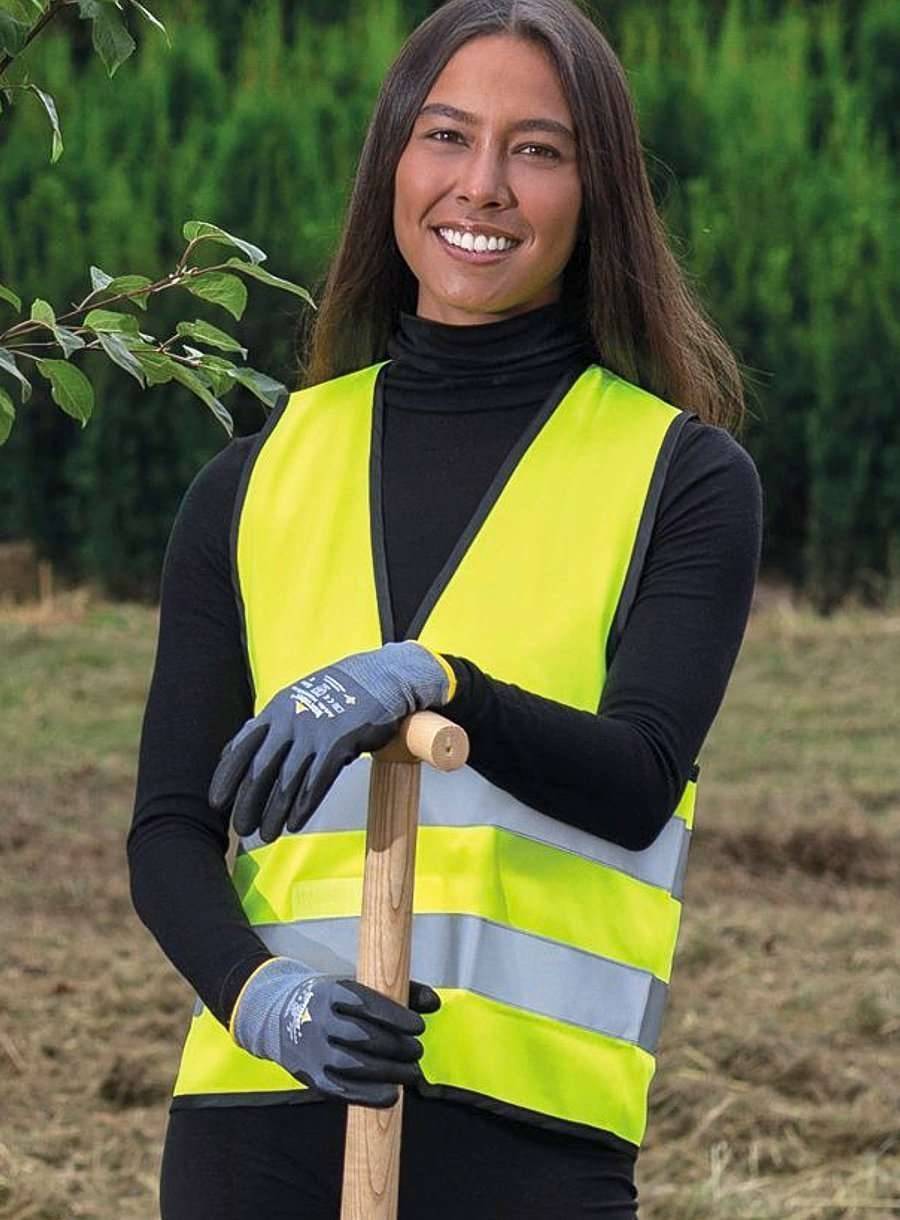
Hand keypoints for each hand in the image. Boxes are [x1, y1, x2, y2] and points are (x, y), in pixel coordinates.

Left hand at [208, 642, 453, 841]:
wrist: (380, 677)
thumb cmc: (339, 694)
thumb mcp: (299, 702)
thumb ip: (274, 726)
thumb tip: (246, 751)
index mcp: (276, 710)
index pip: (241, 746)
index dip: (226, 776)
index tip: (216, 802)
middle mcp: (289, 721)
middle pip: (259, 770)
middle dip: (247, 802)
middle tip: (241, 828)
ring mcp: (313, 733)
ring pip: (285, 781)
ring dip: (273, 812)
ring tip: (265, 836)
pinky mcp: (338, 743)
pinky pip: (315, 782)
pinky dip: (301, 806)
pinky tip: (293, 824)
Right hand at [230, 956, 440, 1108]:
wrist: (279, 1014)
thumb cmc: (331, 1000)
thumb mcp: (357, 987)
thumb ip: (398, 992)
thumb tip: (434, 1003)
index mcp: (333, 991)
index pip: (368, 1004)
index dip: (396, 1017)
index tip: (419, 1026)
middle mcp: (319, 1020)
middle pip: (364, 1037)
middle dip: (397, 1047)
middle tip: (417, 1052)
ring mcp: (313, 1050)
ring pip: (355, 1065)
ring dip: (389, 1072)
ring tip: (411, 1073)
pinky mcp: (311, 1076)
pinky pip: (342, 1090)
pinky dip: (369, 1095)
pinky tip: (392, 1095)